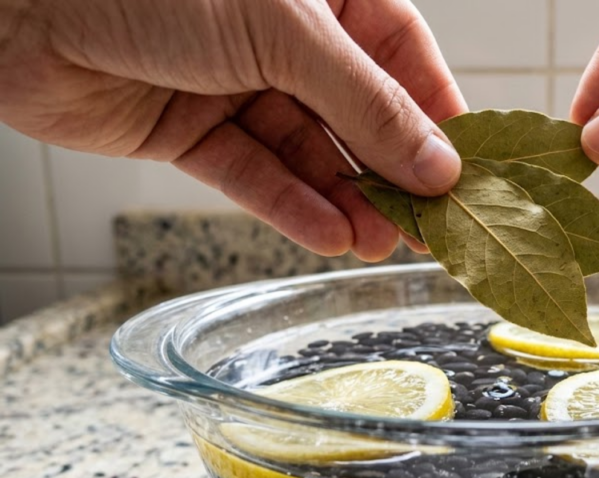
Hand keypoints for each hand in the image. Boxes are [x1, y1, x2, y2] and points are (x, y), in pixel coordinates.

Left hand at [0, 0, 464, 257]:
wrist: (19, 3)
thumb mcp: (287, 32)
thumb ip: (366, 104)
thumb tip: (438, 165)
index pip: (400, 57)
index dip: (436, 115)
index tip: (466, 174)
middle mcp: (284, 39)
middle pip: (358, 115)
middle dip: (391, 173)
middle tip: (429, 229)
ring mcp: (238, 84)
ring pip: (309, 154)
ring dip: (346, 201)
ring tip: (380, 245)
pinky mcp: (192, 130)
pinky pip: (254, 174)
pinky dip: (289, 207)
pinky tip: (329, 237)